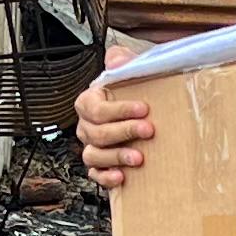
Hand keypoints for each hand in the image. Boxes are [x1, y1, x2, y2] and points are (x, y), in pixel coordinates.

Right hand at [75, 60, 154, 187]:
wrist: (142, 114)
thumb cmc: (134, 92)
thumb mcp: (131, 72)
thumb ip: (124, 62)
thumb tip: (117, 59)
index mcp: (89, 102)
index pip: (96, 108)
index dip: (119, 110)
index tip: (143, 108)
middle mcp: (86, 126)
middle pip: (96, 133)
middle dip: (123, 132)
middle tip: (148, 130)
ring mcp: (91, 147)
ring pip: (93, 155)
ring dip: (116, 157)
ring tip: (139, 158)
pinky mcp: (99, 165)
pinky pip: (95, 174)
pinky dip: (106, 177)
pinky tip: (122, 176)